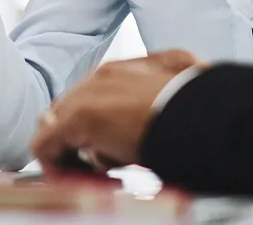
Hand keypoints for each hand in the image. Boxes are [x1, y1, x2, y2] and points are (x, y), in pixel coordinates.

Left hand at [30, 50, 206, 175]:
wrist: (207, 117)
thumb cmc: (203, 110)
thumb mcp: (184, 86)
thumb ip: (161, 89)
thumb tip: (177, 88)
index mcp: (124, 71)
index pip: (92, 98)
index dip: (99, 130)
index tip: (116, 152)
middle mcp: (100, 78)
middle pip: (70, 112)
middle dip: (84, 143)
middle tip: (108, 168)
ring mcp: (85, 97)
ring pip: (56, 127)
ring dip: (72, 155)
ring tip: (101, 175)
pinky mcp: (77, 120)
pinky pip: (45, 146)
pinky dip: (55, 167)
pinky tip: (80, 181)